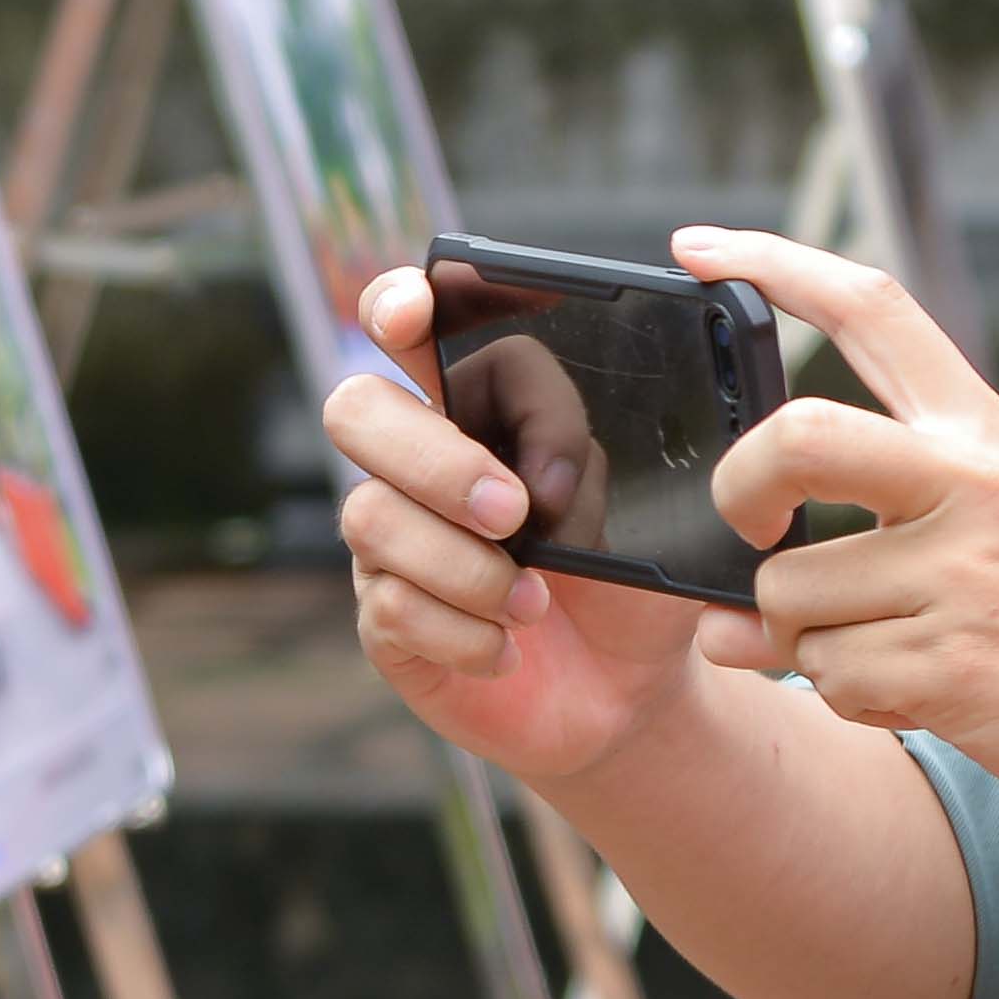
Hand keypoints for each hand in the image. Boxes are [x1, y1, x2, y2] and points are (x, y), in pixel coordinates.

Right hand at [326, 265, 713, 788]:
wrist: (626, 693)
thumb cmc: (629, 587)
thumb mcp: (641, 511)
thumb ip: (583, 468)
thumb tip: (539, 482)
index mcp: (477, 411)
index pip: (417, 331)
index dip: (399, 306)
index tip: (416, 311)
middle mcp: (415, 466)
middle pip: (357, 409)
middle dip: (436, 459)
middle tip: (513, 514)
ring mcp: (388, 545)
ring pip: (373, 517)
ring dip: (468, 568)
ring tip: (534, 604)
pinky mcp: (383, 623)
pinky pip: (390, 608)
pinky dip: (464, 634)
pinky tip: (506, 651)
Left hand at [678, 229, 998, 835]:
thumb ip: (875, 534)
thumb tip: (724, 612)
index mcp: (983, 432)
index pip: (870, 308)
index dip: (770, 265)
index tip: (698, 247)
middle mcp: (972, 484)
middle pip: (793, 436)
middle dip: (739, 493)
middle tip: (754, 533)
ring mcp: (964, 573)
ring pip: (790, 596)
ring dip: (808, 643)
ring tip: (889, 651)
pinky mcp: (954, 666)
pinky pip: (830, 680)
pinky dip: (850, 699)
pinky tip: (916, 696)